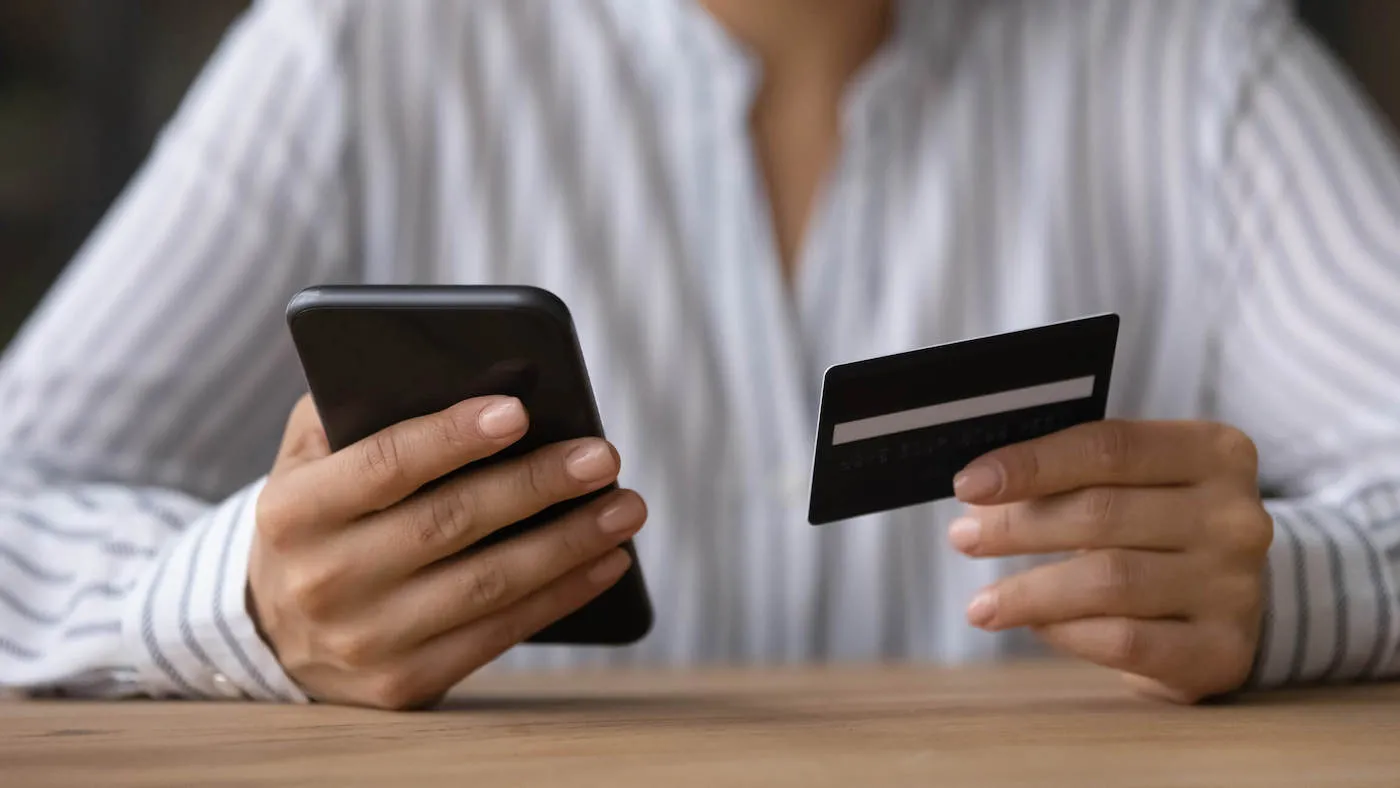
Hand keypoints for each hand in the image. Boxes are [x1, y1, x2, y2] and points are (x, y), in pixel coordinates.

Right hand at [248, 394, 645, 708]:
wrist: (275, 632)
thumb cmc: (321, 518)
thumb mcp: (308, 460)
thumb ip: (356, 410)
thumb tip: (458, 375)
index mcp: (292, 511)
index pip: (382, 465)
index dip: (451, 437)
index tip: (519, 410)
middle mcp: (322, 580)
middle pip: (448, 523)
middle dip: (535, 485)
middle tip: (602, 456)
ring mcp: (363, 640)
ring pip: (485, 585)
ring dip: (567, 544)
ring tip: (624, 507)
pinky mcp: (403, 684)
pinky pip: (497, 635)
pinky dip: (560, 596)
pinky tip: (605, 561)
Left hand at [948, 420, 1271, 702]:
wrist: (1236, 603)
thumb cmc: (1164, 527)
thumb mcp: (1137, 483)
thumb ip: (1074, 474)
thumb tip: (980, 490)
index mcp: (1214, 452)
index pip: (1109, 447)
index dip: (1032, 464)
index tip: (970, 484)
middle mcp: (1235, 516)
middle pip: (1102, 513)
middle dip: (1018, 526)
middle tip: (964, 537)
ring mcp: (1235, 586)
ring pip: (1108, 580)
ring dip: (1029, 592)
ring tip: (981, 603)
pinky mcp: (1222, 650)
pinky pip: (1125, 639)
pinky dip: (1066, 632)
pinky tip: (1035, 626)